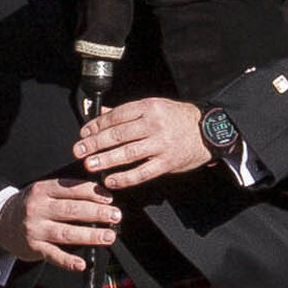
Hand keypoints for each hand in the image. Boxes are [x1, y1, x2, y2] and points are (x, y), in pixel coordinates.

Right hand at [8, 174, 122, 260]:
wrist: (1, 222)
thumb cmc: (30, 206)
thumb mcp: (43, 191)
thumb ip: (66, 191)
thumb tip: (99, 195)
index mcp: (43, 190)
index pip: (72, 189)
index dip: (93, 193)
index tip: (109, 198)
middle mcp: (38, 208)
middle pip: (72, 210)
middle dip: (97, 213)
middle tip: (116, 216)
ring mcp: (35, 229)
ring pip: (66, 232)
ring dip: (90, 235)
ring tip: (108, 236)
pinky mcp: (34, 248)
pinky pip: (53, 255)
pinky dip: (68, 261)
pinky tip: (82, 264)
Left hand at [74, 95, 213, 195]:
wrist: (209, 130)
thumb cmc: (178, 118)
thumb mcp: (154, 107)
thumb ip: (127, 112)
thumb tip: (100, 115)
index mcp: (149, 107)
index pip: (116, 116)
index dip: (97, 125)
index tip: (83, 133)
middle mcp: (154, 124)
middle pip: (119, 134)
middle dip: (95, 143)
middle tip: (78, 150)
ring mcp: (161, 144)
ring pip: (128, 153)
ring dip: (106, 159)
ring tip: (89, 165)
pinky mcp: (167, 162)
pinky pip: (142, 172)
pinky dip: (125, 178)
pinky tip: (111, 180)